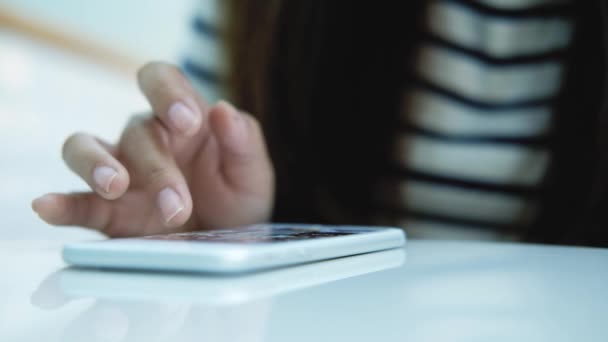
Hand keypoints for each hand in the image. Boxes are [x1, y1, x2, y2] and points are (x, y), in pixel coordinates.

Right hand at [32, 62, 273, 236]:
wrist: (228, 242)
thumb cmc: (238, 197)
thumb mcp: (252, 172)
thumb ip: (243, 140)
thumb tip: (223, 109)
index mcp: (183, 119)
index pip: (162, 80)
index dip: (168, 92)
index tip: (188, 121)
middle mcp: (148, 139)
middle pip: (138, 132)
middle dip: (158, 169)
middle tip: (178, 207)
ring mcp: (122, 173)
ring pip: (85, 148)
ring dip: (96, 164)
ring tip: (114, 186)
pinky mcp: (107, 211)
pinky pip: (76, 202)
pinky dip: (60, 203)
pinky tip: (47, 206)